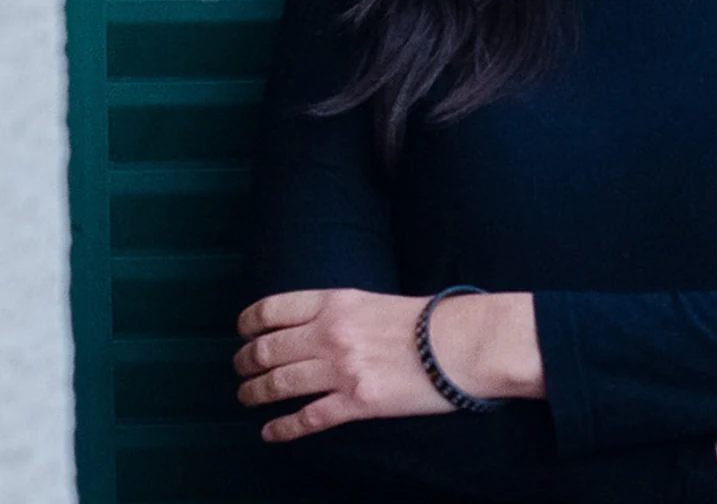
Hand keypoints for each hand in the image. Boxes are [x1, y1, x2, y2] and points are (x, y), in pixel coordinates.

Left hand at [234, 288, 453, 440]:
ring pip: (277, 384)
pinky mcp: (355, 404)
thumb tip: (315, 326)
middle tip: (239, 369)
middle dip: (245, 362)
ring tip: (246, 397)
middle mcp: (330, 334)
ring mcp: (340, 370)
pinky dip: (281, 428)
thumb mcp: (375, 301)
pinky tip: (270, 432)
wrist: (461, 343)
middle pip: (267, 349)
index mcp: (336, 302)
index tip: (241, 331)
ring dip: (253, 393)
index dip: (249, 323)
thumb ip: (341, 312)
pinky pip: (306, 419)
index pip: (273, 310)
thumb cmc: (428, 318)